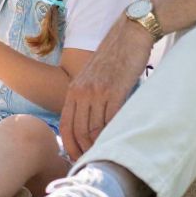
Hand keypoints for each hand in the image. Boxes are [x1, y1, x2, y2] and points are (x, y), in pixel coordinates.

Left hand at [59, 18, 149, 157]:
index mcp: (74, 89)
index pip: (65, 125)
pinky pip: (111, 119)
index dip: (70, 146)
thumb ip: (89, 98)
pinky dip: (113, 133)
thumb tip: (92, 125)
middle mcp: (82, 91)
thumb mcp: (93, 77)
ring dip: (100, 145)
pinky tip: (118, 140)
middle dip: (84, 150)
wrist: (130, 34)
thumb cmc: (115, 57)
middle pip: (78, 131)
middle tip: (93, 163)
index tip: (77, 159)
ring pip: (94, 128)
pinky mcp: (115, 90)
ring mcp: (97, 91)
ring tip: (106, 155)